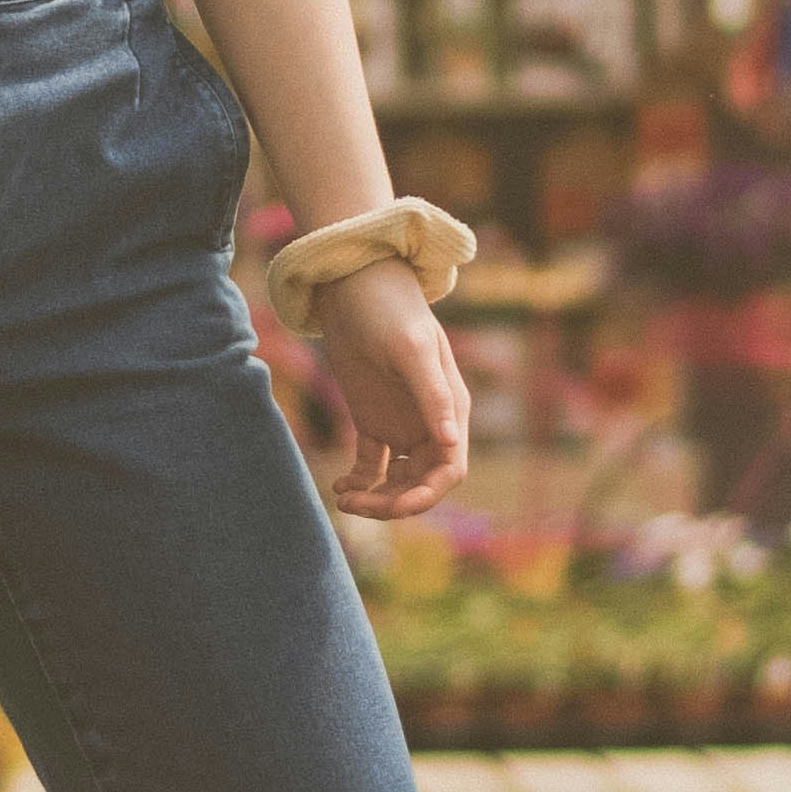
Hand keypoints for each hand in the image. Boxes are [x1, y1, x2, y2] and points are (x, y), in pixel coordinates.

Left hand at [311, 260, 470, 518]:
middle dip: (395, 502)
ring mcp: (401, 423)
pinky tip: (339, 486)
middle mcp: (430, 422)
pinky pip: (372, 465)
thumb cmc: (389, 309)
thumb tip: (449, 443)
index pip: (450, 469)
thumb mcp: (411, 350)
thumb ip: (433, 395)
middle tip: (356, 505)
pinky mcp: (372, 420)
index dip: (428, 494)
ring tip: (345, 499)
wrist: (353, 284)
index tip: (396, 507)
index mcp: (450, 409)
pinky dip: (359, 482)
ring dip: (376, 498)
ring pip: (396, 480)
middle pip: (421, 482)